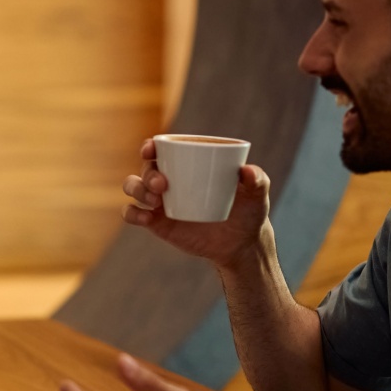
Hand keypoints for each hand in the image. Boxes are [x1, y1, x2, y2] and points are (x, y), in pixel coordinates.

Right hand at [121, 139, 271, 268]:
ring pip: (133, 187)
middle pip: (147, 167)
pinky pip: (132, 213)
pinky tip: (145, 218)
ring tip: (156, 201)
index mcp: (188, 162)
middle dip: (148, 173)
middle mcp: (169, 178)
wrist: (240, 244)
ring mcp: (160, 200)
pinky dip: (133, 213)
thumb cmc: (248, 211)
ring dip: (138, 190)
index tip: (151, 149)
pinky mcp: (155, 222)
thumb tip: (247, 171)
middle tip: (163, 185)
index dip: (150, 145)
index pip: (162, 148)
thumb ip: (257, 180)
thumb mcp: (257, 195)